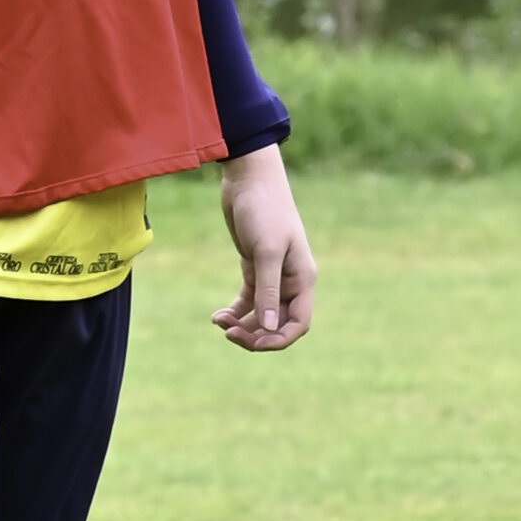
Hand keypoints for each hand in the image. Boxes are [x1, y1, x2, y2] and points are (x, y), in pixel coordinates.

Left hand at [212, 143, 315, 353]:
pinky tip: (217, 316)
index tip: (251, 341)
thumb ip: (268, 291)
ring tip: (219, 323)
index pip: (298, 323)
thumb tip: (269, 328)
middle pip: (277, 323)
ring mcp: (272, 274)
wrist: (248, 179)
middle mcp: (290, 280)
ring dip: (242, 325)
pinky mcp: (253, 266)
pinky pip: (248, 300)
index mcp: (303, 279)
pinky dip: (234, 311)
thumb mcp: (266, 251)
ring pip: (261, 314)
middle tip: (228, 333)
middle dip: (255, 334)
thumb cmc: (264, 210)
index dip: (278, 339)